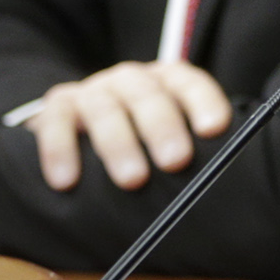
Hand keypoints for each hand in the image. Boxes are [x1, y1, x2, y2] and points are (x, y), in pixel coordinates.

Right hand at [27, 60, 230, 191]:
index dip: (204, 103)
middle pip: (148, 95)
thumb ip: (191, 157)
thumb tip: (223, 199)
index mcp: (167, 84)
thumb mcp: (167, 141)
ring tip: (133, 180)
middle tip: (176, 161)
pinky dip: (60, 151)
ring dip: (119, 144)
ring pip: (105, 109)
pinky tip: (67, 182)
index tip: (214, 130)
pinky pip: (55, 123)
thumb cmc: (141, 142)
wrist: (80, 126)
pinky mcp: (58, 107)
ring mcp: (93, 91)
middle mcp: (131, 81)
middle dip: (163, 127)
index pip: (189, 84)